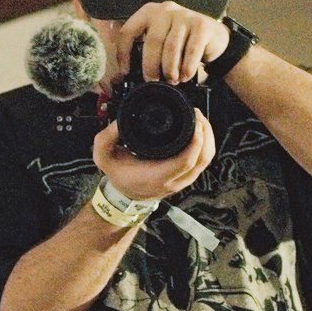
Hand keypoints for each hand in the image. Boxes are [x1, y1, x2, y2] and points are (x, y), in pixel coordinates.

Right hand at [92, 108, 215, 200]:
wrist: (125, 197)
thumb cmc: (119, 176)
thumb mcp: (104, 158)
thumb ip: (105, 139)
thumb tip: (118, 123)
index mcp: (158, 177)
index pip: (187, 161)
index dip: (196, 141)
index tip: (194, 121)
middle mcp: (175, 181)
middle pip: (203, 158)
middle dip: (205, 133)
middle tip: (196, 114)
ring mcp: (183, 180)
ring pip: (206, 159)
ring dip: (207, 138)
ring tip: (198, 119)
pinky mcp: (187, 177)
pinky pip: (203, 161)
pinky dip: (205, 144)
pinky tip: (198, 130)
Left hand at [115, 2, 229, 84]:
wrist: (214, 38)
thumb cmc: (181, 42)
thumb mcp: (160, 42)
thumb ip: (143, 52)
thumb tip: (122, 76)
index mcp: (149, 12)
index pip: (128, 31)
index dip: (124, 54)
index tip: (126, 72)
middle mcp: (166, 10)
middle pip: (152, 41)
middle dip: (151, 66)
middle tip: (152, 81)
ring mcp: (185, 16)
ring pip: (171, 47)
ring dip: (170, 69)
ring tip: (171, 80)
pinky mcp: (202, 25)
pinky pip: (191, 51)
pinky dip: (187, 68)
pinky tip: (185, 76)